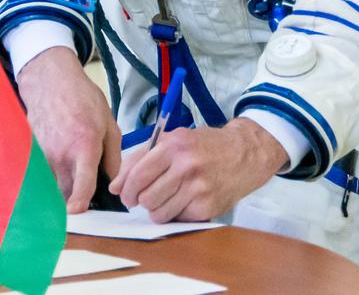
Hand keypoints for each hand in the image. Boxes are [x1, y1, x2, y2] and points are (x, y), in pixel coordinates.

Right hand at [17, 46, 120, 212]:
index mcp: (84, 146)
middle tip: (85, 200)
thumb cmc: (82, 98)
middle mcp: (61, 154)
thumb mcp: (109, 123)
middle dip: (75, 200)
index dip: (82, 204)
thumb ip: (113, 155)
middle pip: (66, 193)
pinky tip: (57, 167)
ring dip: (61, 190)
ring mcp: (42, 154)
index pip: (82, 185)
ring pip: (51, 186)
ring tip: (71, 181)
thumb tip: (115, 180)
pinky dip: (48, 178)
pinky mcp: (31, 152)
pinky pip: (40, 174)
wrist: (51, 81)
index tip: (81, 213)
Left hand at [109, 117, 286, 222]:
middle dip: (140, 201)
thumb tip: (114, 186)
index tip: (123, 194)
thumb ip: (140, 158)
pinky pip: (177, 219)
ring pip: (159, 213)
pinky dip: (175, 214)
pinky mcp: (208, 208)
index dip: (125, 189)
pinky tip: (184, 201)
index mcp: (174, 146)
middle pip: (146, 198)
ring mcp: (199, 189)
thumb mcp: (173, 139)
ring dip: (156, 210)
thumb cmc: (203, 146)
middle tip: (144, 198)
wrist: (244, 154)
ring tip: (165, 198)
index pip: (138, 174)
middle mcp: (187, 167)